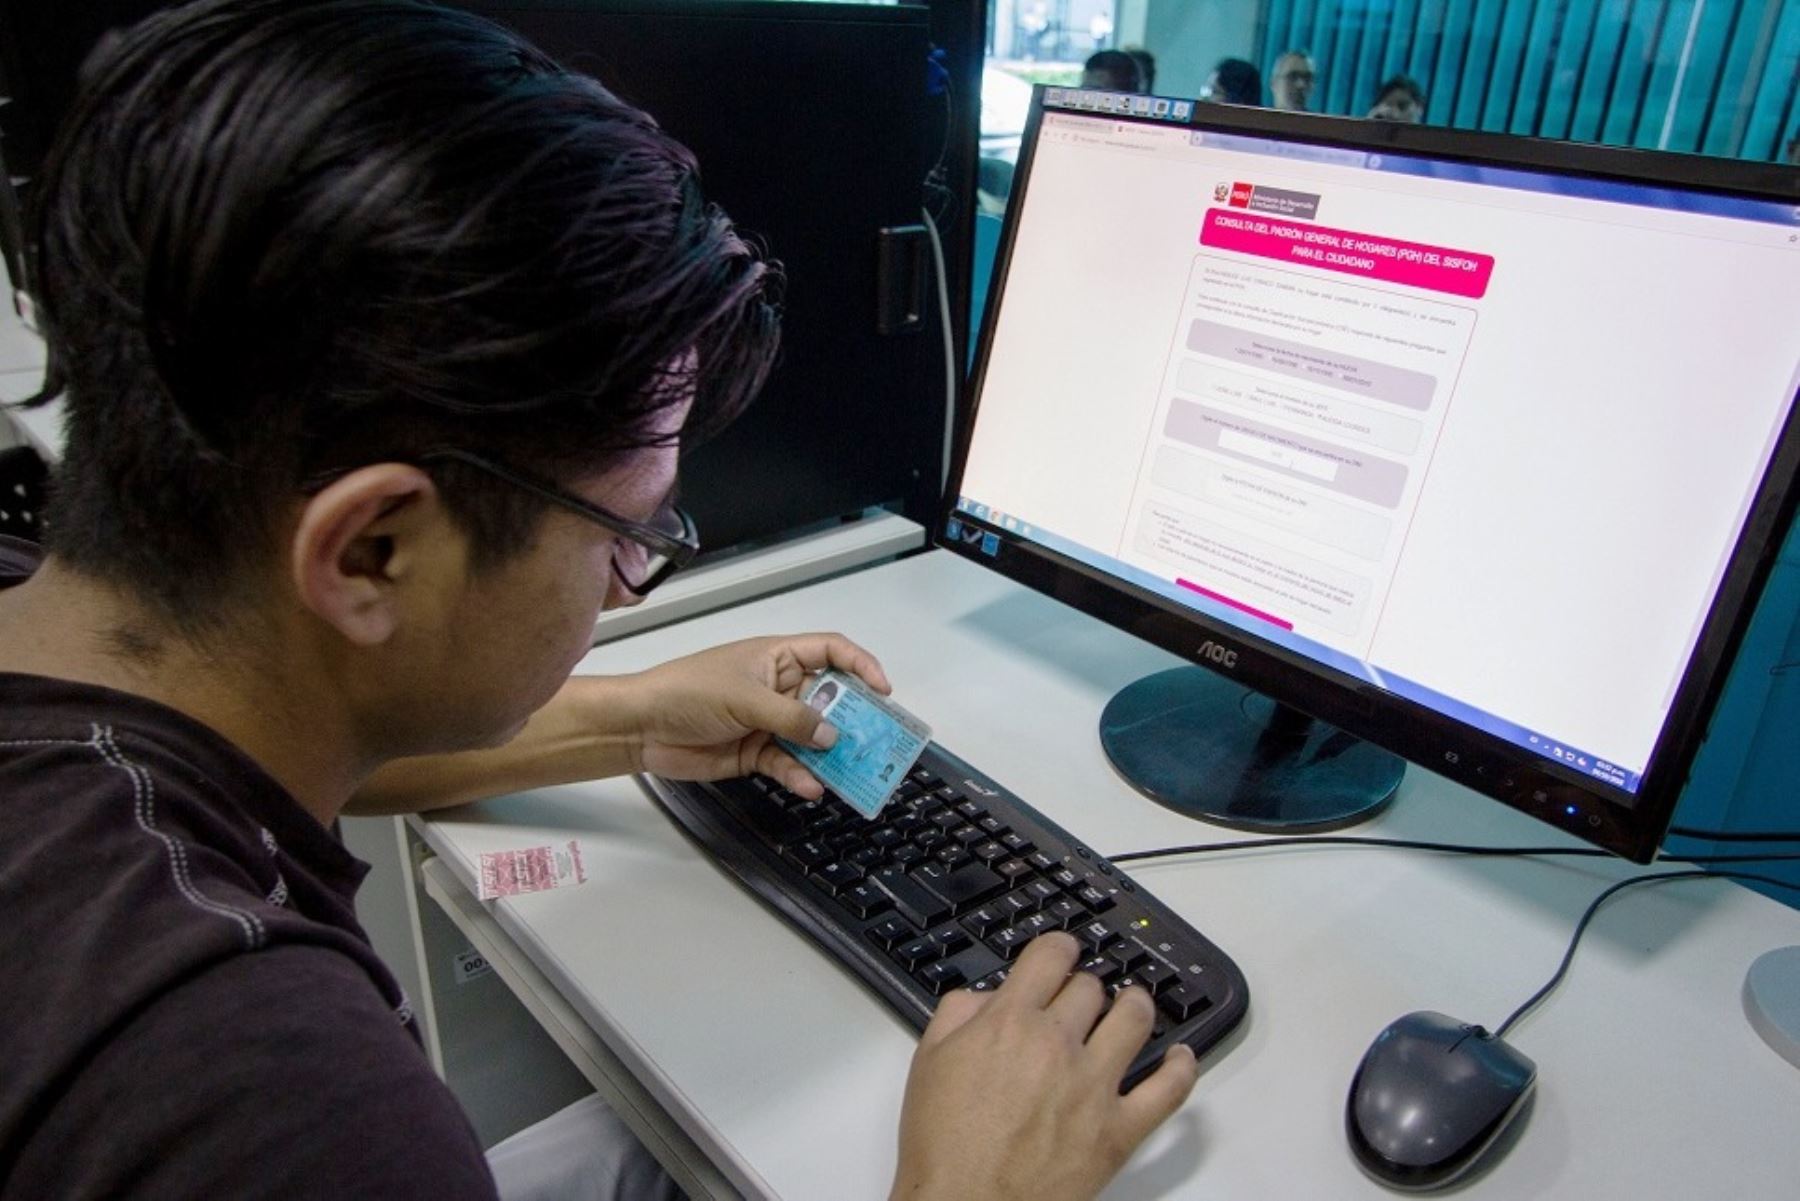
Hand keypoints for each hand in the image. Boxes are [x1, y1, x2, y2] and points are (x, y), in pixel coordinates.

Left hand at [621, 633, 890, 797]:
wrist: (641, 727)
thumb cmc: (686, 692)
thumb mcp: (744, 698)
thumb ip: (791, 717)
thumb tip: (831, 734)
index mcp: (777, 657)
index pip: (831, 651)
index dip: (861, 666)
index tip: (883, 691)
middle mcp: (779, 687)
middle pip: (829, 701)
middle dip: (853, 721)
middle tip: (877, 742)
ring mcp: (769, 722)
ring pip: (813, 738)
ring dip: (830, 756)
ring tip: (850, 774)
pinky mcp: (757, 753)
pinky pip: (790, 765)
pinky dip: (802, 776)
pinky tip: (810, 786)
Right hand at [890, 933, 1199, 1200]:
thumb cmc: (943, 1146)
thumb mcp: (929, 1060)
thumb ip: (959, 1012)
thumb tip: (990, 996)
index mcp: (1010, 1022)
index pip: (1051, 955)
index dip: (1059, 947)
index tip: (1062, 952)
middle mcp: (1057, 1045)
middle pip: (1090, 987)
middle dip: (1083, 988)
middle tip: (1079, 1002)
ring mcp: (1093, 1087)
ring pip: (1134, 1019)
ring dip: (1134, 1006)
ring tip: (1131, 1008)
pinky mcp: (1119, 1131)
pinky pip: (1168, 1090)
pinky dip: (1181, 1068)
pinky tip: (1179, 1058)